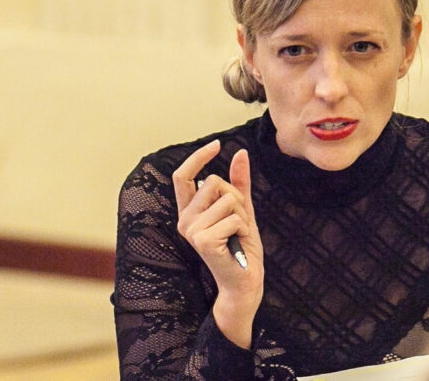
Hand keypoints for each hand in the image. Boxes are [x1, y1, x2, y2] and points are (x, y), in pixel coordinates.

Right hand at [173, 140, 263, 347]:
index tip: (217, 145)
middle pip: (213, 182)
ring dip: (242, 214)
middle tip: (237, 222)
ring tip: (237, 235)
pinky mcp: (204, 241)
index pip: (183, 177)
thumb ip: (239, 183)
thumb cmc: (241, 248)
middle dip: (235, 196)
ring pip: (227, 198)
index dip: (198, 157)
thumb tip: (240, 153)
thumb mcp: (242, 210)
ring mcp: (192, 231)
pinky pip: (234, 216)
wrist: (245, 283)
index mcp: (189, 212)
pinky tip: (238, 244)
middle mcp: (185, 220)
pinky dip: (244, 228)